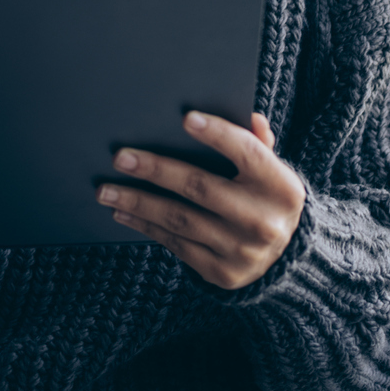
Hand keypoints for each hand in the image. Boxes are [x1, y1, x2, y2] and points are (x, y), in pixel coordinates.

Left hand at [95, 111, 304, 288]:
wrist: (284, 259)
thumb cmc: (267, 199)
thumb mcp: (273, 172)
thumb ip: (259, 144)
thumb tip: (250, 118)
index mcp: (281, 187)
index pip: (248, 153)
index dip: (217, 134)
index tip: (186, 118)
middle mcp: (263, 221)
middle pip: (201, 187)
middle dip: (156, 170)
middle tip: (121, 157)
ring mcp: (241, 250)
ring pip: (180, 220)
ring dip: (138, 201)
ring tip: (105, 189)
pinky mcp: (221, 272)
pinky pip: (176, 244)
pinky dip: (145, 226)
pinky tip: (122, 211)